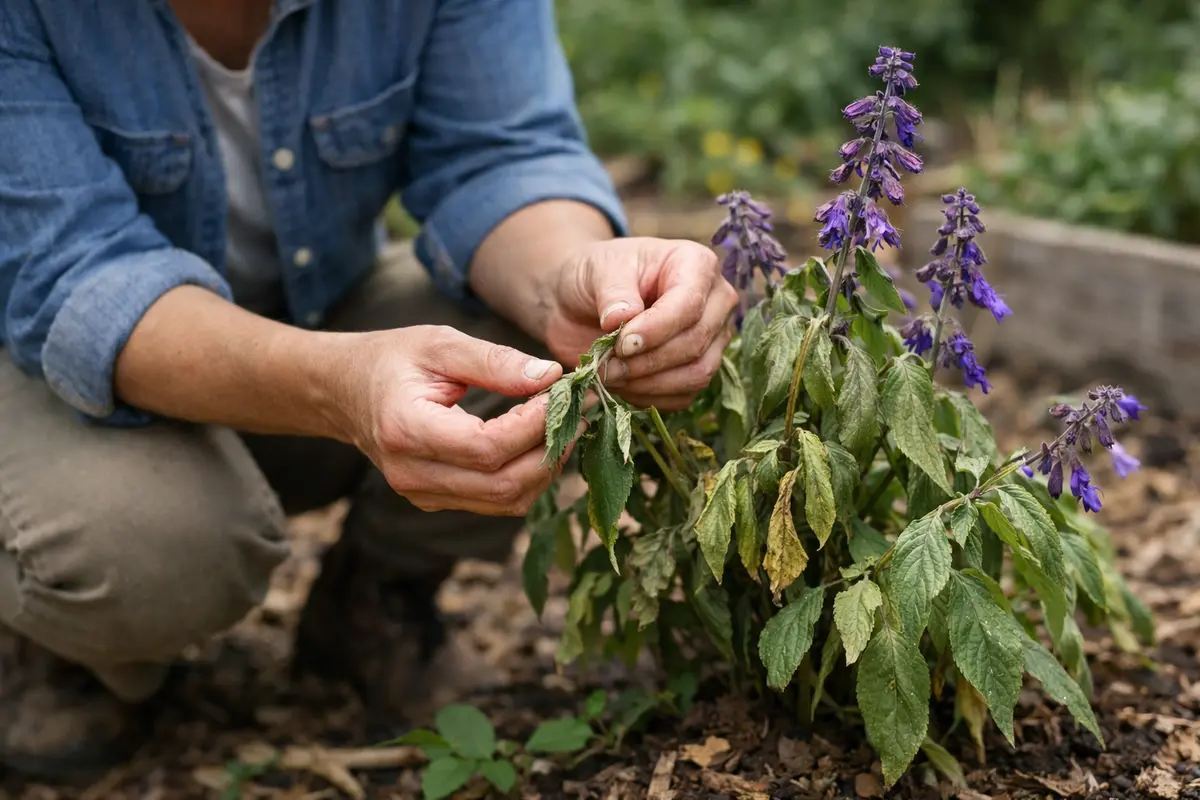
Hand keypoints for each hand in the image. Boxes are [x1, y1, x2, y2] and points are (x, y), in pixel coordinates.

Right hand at [330, 325, 581, 515]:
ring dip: (544, 467)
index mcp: (406, 430)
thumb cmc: (392, 360)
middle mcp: (412, 474)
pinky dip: (527, 477)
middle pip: (502, 484)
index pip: (487, 447)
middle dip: (549, 450)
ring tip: (563, 427)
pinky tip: (538, 444)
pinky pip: (495, 502)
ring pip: (505, 501)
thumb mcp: (440, 344)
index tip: (560, 394)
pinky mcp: (436, 501)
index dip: (533, 426)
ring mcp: (422, 495)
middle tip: (576, 414)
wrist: (346, 392)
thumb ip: (495, 361)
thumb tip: (550, 377)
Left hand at [545, 237, 738, 409]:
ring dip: (649, 383)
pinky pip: (685, 395)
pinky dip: (650, 397)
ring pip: (697, 373)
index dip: (656, 330)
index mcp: (697, 264)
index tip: (620, 343)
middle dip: (648, 360)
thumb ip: (613, 292)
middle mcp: (715, 301)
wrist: (583, 299)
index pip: (689, 305)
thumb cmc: (597, 275)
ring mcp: (712, 338)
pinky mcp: (698, 369)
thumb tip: (622, 319)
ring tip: (611, 374)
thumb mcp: (598, 270)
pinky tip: (622, 385)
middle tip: (607, 363)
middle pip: (696, 341)